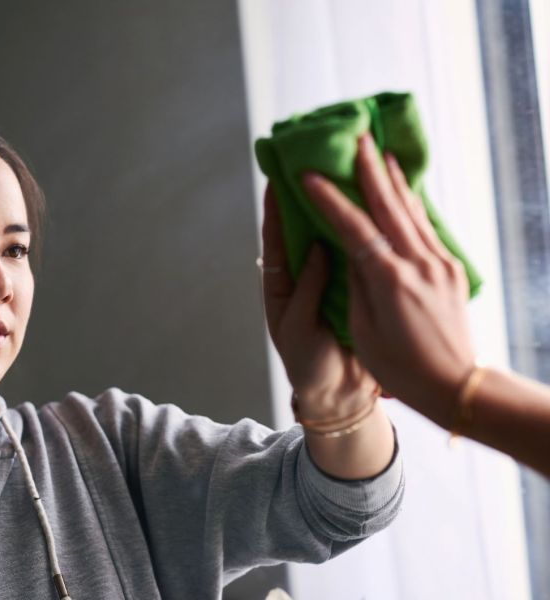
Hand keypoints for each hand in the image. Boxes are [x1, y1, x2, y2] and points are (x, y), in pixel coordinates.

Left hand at [261, 183, 377, 420]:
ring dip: (339, 210)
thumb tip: (316, 246)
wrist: (341, 395)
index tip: (276, 176)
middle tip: (317, 162)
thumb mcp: (298, 327)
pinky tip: (375, 212)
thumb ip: (307, 288)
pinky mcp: (357, 288)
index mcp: (282, 285)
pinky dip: (364, 235)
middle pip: (305, 230)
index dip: (275, 209)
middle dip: (308, 199)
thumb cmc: (309, 364)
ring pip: (334, 238)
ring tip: (347, 176)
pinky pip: (358, 256)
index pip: (276, 239)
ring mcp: (332, 280)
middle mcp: (306, 276)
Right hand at [301, 132, 475, 424]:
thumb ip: (357, 284)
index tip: (310, 174)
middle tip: (355, 137)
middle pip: (388, 205)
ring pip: (411, 210)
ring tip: (379, 151)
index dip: (330, 198)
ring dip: (393, 179)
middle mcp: (417, 264)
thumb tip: (350, 250)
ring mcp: (438, 263)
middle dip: (368, 169)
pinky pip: (425, 225)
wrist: (454, 385)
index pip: (353, 227)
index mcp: (389, 281)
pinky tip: (404, 189)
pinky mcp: (449, 268)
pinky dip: (411, 202)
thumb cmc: (400, 368)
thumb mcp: (364, 329)